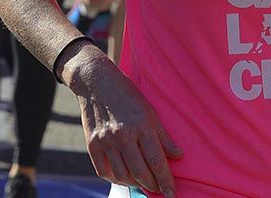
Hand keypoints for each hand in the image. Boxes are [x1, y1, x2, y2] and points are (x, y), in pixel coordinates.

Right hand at [69, 53, 183, 196]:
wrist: (97, 83)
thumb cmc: (129, 96)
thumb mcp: (151, 112)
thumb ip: (163, 136)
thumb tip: (178, 156)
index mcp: (142, 126)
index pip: (157, 161)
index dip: (165, 180)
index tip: (171, 194)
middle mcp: (123, 135)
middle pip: (140, 172)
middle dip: (152, 185)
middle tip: (159, 189)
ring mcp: (106, 141)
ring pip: (122, 175)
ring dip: (135, 184)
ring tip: (144, 183)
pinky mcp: (92, 145)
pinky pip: (104, 171)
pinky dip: (116, 179)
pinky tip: (125, 178)